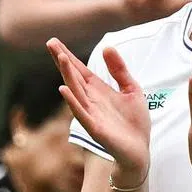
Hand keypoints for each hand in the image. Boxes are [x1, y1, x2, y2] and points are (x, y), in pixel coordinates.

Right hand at [47, 38, 150, 180]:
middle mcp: (91, 100)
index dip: (68, 56)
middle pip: (73, 77)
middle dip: (63, 61)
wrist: (140, 150)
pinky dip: (72, 102)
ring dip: (68, 75)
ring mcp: (91, 114)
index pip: (80, 70)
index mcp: (98, 90)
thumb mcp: (131, 89)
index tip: (54, 41)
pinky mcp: (95, 129)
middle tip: (50, 42)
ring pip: (76, 92)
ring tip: (62, 58)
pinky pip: (81, 113)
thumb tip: (106, 47)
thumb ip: (120, 70)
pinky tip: (63, 90)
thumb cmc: (135, 122)